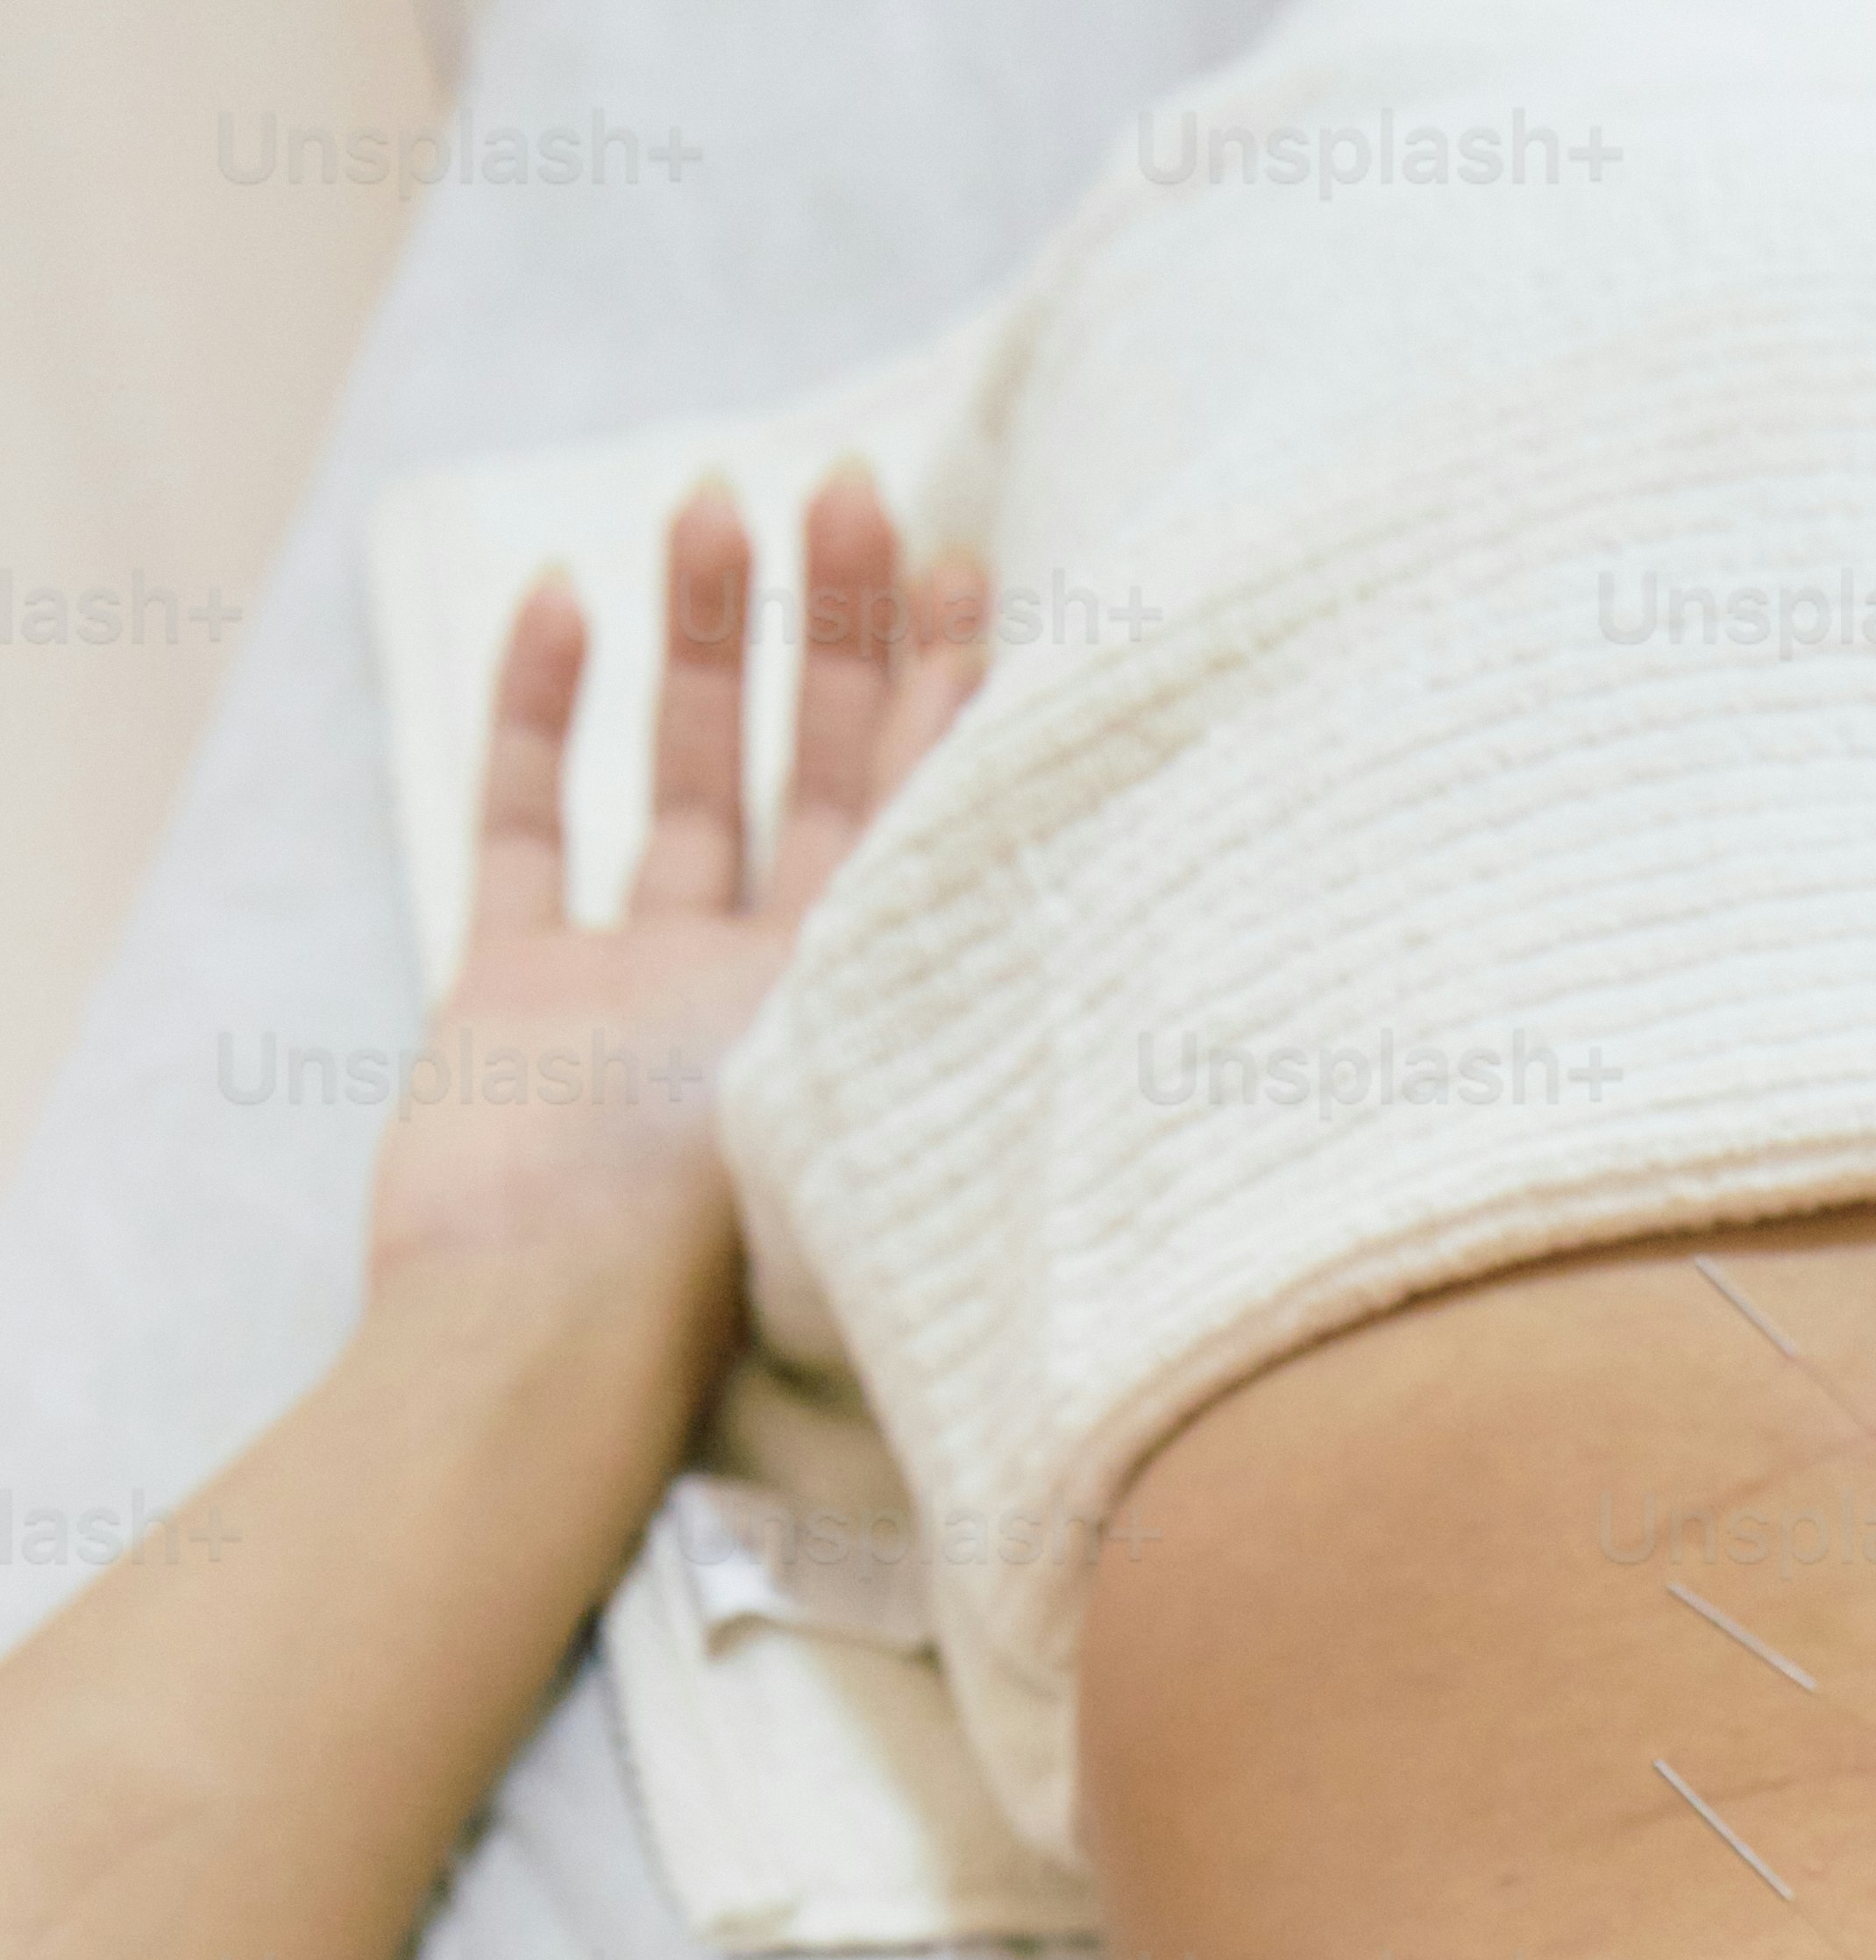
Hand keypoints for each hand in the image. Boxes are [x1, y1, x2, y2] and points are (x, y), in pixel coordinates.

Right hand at [364, 463, 987, 1385]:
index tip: (973, 564)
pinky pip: (530, 829)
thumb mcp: (869, 1100)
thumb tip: (1151, 877)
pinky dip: (544, 712)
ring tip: (722, 497)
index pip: (933, 828)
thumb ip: (961, 993)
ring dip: (701, 638)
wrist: (537, 1343)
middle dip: (836, 632)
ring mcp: (632, 996)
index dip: (954, 696)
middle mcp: (760, 998)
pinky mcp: (513, 999)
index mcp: (865, 1026)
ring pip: (684, 779)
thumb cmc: (713, 1253)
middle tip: (856, 490)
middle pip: (818, 779)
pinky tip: (566, 592)